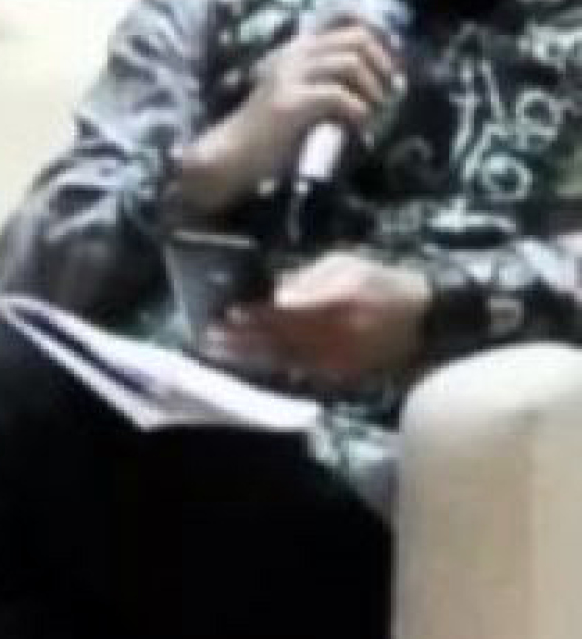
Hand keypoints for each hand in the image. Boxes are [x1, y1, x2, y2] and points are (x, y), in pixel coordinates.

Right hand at [175, 16, 403, 212]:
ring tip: (375, 111)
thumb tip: (380, 81)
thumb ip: (328, 80)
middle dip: (382, 65)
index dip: (380, 44)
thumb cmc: (270, 131)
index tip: (390, 70)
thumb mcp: (301, 93)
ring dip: (372, 88)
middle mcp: (292, 56)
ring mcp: (288, 77)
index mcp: (296, 51)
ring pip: (350, 62)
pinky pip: (338, 96)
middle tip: (388, 93)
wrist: (232, 156)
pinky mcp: (289, 102)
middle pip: (356, 39)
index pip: (349, 25)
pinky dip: (358, 112)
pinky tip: (359, 127)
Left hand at [203, 251, 430, 385]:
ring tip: (218, 352)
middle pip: (279, 337)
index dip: (254, 314)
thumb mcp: (349, 265)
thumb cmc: (384, 283)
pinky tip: (251, 364)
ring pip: (285, 358)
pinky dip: (274, 368)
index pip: (286, 310)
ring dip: (249, 357)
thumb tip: (276, 292)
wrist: (429, 319)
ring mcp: (340, 357)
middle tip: (208, 337)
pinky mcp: (343, 373)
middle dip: (241, 338)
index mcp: (338, 301)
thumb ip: (310, 277)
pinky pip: (301, 372)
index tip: (226, 314)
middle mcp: (337, 333)